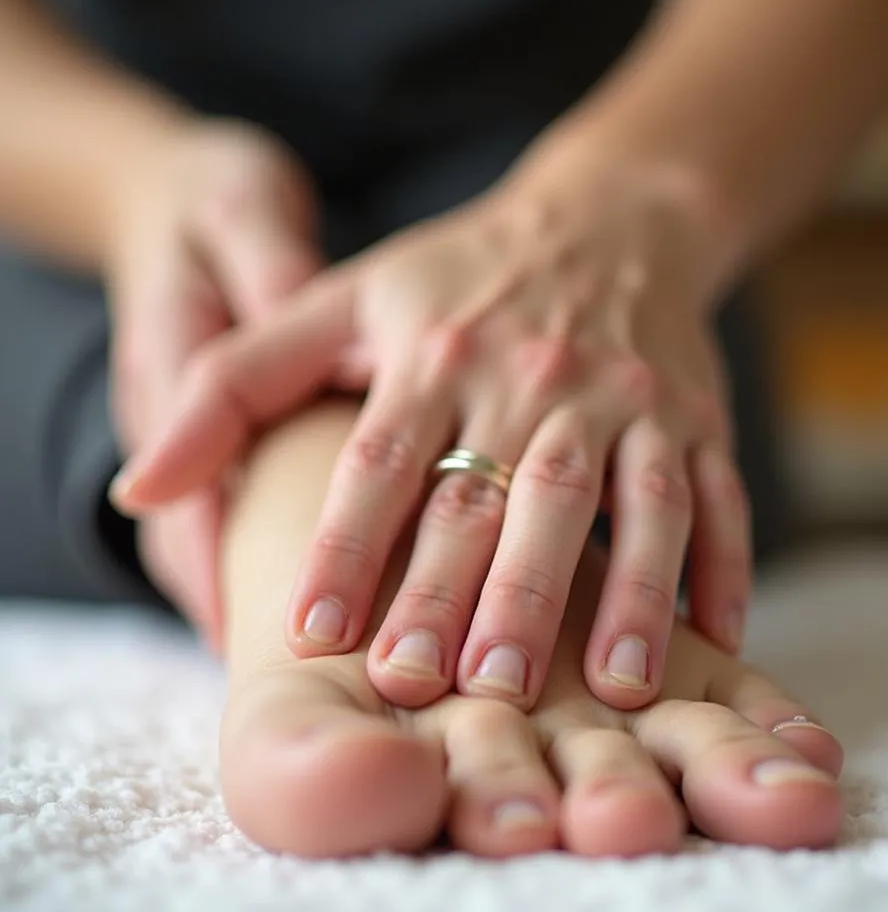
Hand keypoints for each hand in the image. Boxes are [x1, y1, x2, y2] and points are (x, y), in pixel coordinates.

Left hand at [111, 151, 750, 704]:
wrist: (608, 221)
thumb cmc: (462, 278)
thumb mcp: (341, 300)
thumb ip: (234, 383)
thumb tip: (140, 487)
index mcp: (437, 353)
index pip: (385, 456)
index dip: (348, 543)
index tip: (312, 634)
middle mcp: (535, 380)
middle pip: (505, 496)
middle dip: (477, 596)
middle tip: (448, 689)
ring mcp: (628, 401)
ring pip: (626, 503)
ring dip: (619, 596)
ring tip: (607, 690)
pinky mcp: (697, 420)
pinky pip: (718, 496)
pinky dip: (722, 568)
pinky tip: (715, 639)